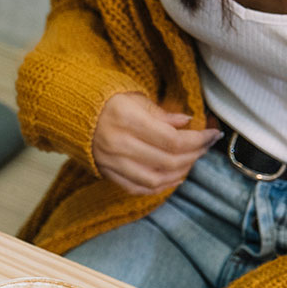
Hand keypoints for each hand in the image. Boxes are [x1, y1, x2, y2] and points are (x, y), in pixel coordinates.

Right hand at [91, 92, 221, 194]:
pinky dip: (160, 186)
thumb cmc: (108, 103)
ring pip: (156, 178)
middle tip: (205, 146)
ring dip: (180, 173)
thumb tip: (188, 123)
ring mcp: (113, 163)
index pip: (172, 139)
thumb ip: (162, 114)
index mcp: (127, 119)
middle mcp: (119, 144)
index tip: (212, 134)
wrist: (73, 116)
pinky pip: (139, 188)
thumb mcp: (136, 99)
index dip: (198, 140)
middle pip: (168, 160)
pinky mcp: (109, 174)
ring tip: (192, 161)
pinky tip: (174, 177)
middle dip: (194, 155)